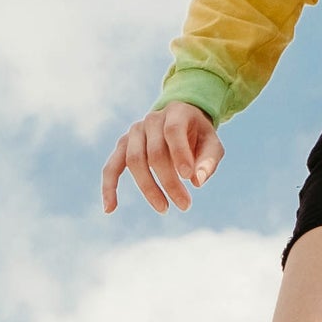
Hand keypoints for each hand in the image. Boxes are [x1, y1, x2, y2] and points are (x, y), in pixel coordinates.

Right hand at [103, 101, 221, 215]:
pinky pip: (111, 167)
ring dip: (148, 188)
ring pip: (134, 161)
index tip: (189, 178)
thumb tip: (198, 182)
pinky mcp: (123, 146)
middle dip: (169, 181)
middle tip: (185, 204)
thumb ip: (208, 160)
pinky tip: (110, 208)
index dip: (179, 153)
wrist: (180, 120)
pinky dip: (109, 187)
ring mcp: (134, 132)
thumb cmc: (198, 135)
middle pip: (154, 152)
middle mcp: (151, 120)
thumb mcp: (212, 143)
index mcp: (175, 112)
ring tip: (164, 208)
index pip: (173, 131)